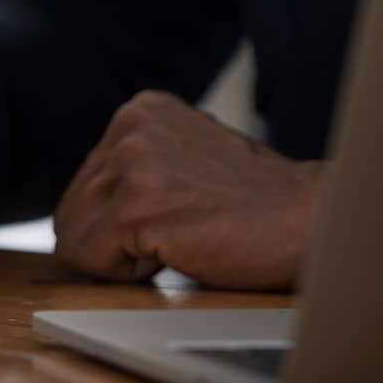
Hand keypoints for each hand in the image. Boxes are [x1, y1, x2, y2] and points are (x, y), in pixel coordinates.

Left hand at [54, 90, 321, 288]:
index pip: (82, 185)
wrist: (310, 222)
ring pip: (74, 236)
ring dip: (122, 256)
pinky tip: (173, 253)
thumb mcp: (183, 158)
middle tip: (177, 233)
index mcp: (139, 110)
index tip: (172, 216)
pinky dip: (124, 272)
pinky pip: (87, 256)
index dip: (119, 221)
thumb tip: (76, 205)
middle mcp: (130, 126)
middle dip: (114, 239)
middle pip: (72, 209)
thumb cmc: (253, 204)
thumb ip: (133, 167)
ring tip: (179, 239)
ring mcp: (133, 162)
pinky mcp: (138, 205)